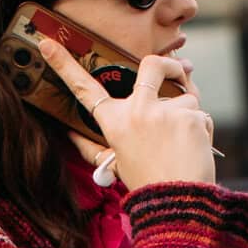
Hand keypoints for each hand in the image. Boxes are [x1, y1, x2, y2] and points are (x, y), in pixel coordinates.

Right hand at [36, 38, 216, 191]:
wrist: (178, 204)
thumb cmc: (147, 184)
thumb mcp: (115, 164)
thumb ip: (92, 147)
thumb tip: (68, 133)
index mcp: (114, 122)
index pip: (85, 89)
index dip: (63, 65)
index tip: (46, 43)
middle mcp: (137, 111)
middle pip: (152, 64)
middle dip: (171, 64)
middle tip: (181, 71)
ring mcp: (165, 111)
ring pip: (186, 95)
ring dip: (189, 113)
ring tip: (183, 143)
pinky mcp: (191, 116)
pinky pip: (200, 113)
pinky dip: (200, 129)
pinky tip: (194, 149)